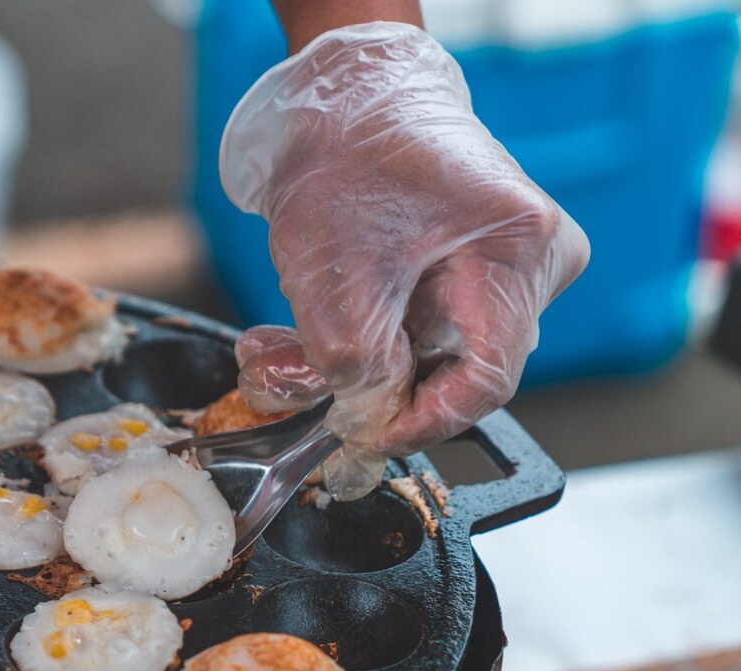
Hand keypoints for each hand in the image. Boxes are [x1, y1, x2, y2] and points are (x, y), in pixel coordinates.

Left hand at [220, 22, 587, 497]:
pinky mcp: (469, 272)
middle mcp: (534, 265)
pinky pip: (415, 330)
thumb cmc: (349, 159)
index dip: (420, 422)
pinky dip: (354, 340)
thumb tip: (367, 424)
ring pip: (425, 355)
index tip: (359, 439)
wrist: (346, 97)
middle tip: (288, 384)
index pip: (487, 381)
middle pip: (455, 370)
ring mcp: (505, 269)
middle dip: (364, 389)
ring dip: (344, 366)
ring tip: (271, 355)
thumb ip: (356, 364)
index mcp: (523, 255)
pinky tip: (292, 337)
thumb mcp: (337, 276)